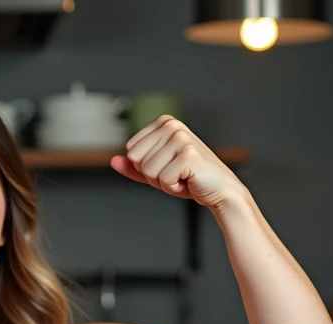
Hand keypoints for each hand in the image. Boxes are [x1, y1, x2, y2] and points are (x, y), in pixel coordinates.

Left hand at [111, 115, 244, 209]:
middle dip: (154, 175)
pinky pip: (162, 180)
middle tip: (176, 174)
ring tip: (183, 177)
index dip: (146, 167)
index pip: (131, 150)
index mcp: (164, 122)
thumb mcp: (157, 172)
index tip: (168, 166)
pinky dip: (173, 188)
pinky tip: (189, 181)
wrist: (220, 191)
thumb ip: (134, 167)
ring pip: (148, 171)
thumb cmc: (189, 179)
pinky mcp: (188, 154)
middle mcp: (172, 125)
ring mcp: (181, 138)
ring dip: (164, 182)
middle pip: (137, 160)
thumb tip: (113, 160)